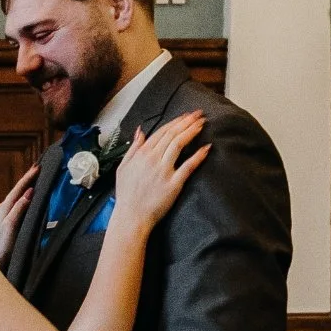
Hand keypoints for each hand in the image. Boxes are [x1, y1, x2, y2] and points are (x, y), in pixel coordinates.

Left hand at [0, 164, 39, 263]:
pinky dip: (25, 197)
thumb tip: (29, 192)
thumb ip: (18, 208)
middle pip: (18, 189)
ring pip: (18, 196)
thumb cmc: (2, 246)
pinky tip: (29, 197)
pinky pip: (18, 204)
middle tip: (39, 167)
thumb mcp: (10, 226)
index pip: (19, 188)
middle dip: (28, 178)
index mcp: (5, 207)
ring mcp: (5, 215)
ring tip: (36, 177)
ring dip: (26, 186)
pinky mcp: (8, 222)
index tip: (38, 166)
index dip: (28, 177)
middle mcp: (4, 208)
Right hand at [111, 113, 208, 231]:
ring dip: (192, 132)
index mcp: (142, 154)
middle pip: (173, 135)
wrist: (131, 217)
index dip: (176, 122)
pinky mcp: (173, 184)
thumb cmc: (127, 195)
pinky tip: (206, 147)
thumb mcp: (123, 167)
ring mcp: (163, 171)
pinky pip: (188, 167)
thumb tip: (140, 131)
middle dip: (187, 122)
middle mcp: (153, 159)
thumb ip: (133, 148)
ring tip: (202, 124)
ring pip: (179, 145)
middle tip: (199, 114)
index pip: (162, 132)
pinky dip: (198, 156)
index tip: (186, 116)